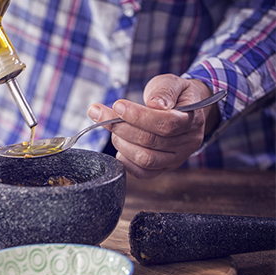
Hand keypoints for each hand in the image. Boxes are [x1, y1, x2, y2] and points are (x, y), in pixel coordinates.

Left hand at [87, 74, 217, 178]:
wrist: (185, 109)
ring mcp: (175, 159)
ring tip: (111, 127)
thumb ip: (164, 91)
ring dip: (121, 142)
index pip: (166, 123)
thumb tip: (155, 104)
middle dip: (120, 126)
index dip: (139, 116)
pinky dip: (125, 161)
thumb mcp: (172, 83)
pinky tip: (119, 144)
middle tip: (100, 113)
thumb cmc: (174, 95)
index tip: (117, 105)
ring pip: (145, 159)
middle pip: (151, 141)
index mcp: (192, 120)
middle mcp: (187, 143)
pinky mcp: (163, 168)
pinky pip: (143, 173)